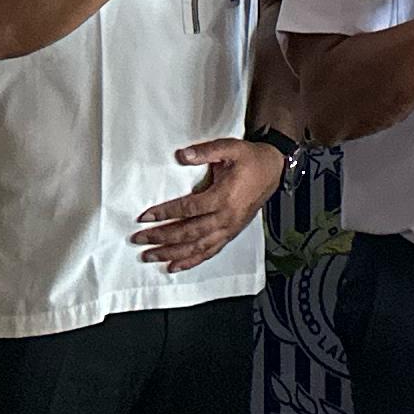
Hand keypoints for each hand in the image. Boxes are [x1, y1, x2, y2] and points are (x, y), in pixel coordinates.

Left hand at [134, 137, 286, 272]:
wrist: (273, 169)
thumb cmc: (251, 159)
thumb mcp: (230, 148)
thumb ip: (205, 151)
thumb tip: (182, 155)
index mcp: (223, 197)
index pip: (188, 209)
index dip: (165, 213)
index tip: (145, 217)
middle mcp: (225, 218)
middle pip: (188, 233)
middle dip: (161, 237)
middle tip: (140, 239)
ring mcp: (228, 229)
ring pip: (197, 247)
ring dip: (172, 254)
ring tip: (150, 256)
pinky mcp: (230, 233)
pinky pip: (209, 252)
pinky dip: (191, 261)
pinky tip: (175, 266)